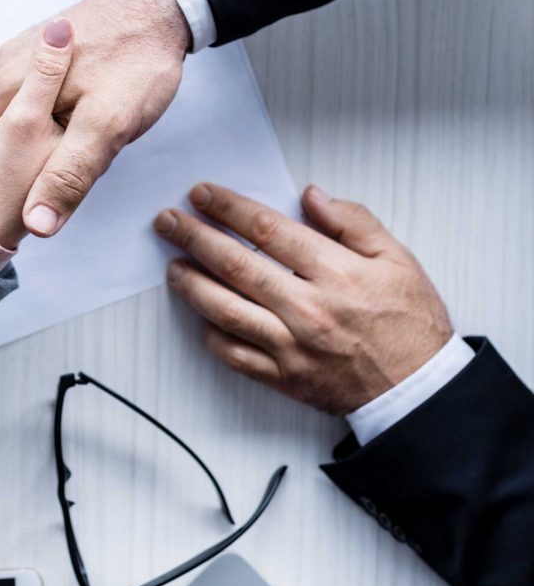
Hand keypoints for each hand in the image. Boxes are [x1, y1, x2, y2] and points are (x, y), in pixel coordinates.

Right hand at [0, 0, 188, 238]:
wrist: (166, 5)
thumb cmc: (138, 62)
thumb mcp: (108, 126)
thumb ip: (69, 173)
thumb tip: (37, 225)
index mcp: (7, 84)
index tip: (9, 200)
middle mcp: (6, 63)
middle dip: (9, 161)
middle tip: (51, 180)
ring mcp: (25, 51)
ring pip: (11, 113)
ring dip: (30, 140)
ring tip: (71, 152)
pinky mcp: (48, 47)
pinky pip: (32, 95)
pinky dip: (47, 118)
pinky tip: (82, 121)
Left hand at [155, 182, 452, 414]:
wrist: (418, 391)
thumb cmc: (410, 323)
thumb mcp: (397, 259)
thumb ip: (353, 221)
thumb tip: (311, 196)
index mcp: (335, 273)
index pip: (266, 230)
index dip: (228, 208)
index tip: (203, 195)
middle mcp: (307, 308)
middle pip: (234, 265)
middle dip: (194, 238)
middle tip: (168, 221)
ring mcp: (291, 346)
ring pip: (225, 310)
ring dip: (191, 284)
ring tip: (173, 264)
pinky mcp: (284, 378)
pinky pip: (234, 355)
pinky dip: (211, 334)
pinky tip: (201, 315)